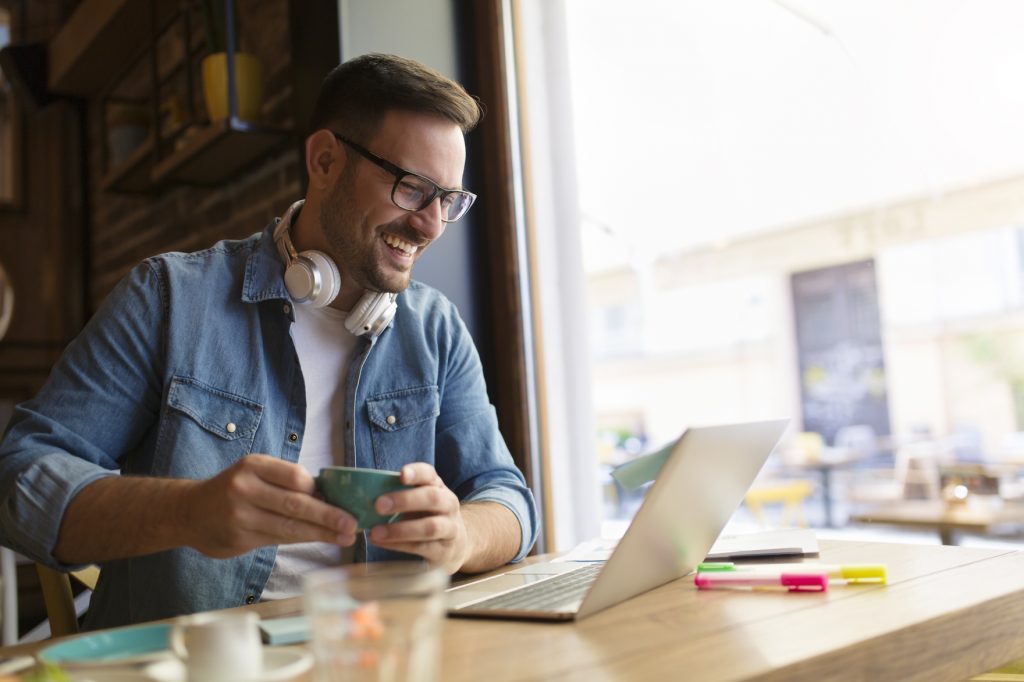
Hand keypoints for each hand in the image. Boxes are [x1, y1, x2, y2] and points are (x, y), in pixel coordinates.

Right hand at [183, 454, 356, 557]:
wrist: (190, 512)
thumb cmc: (234, 489)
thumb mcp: (256, 474)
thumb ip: (286, 482)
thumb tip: (330, 495)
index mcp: (253, 465)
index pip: (296, 477)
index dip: (321, 490)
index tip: (344, 499)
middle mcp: (245, 488)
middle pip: (296, 505)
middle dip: (329, 516)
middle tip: (353, 524)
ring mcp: (240, 516)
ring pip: (289, 527)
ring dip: (321, 533)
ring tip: (345, 536)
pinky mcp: (240, 539)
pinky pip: (279, 539)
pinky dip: (303, 539)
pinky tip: (319, 539)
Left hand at [368, 463, 469, 573]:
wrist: (456, 545)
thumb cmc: (427, 517)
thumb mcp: (419, 502)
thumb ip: (397, 495)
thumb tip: (360, 494)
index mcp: (438, 488)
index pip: (430, 475)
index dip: (417, 473)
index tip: (401, 474)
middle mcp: (448, 505)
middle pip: (432, 498)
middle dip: (405, 500)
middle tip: (378, 505)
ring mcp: (450, 529)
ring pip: (430, 527)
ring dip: (400, 529)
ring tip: (375, 532)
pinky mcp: (444, 551)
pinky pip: (422, 547)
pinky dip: (399, 545)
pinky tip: (381, 543)